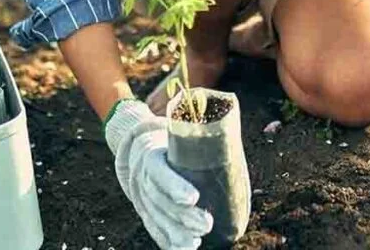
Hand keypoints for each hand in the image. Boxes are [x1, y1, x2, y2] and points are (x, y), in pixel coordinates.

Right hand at [105, 99, 212, 248]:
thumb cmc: (170, 139)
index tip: (194, 197)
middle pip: (159, 200)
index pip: (159, 171)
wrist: (137, 148)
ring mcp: (140, 197)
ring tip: (196, 242)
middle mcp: (141, 177)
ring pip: (156, 218)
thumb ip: (198, 137)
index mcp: (150, 154)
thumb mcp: (176, 132)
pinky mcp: (144, 211)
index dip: (175, 186)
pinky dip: (167, 241)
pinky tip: (184, 249)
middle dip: (183, 215)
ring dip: (176, 233)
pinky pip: (153, 229)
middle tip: (207, 224)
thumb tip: (231, 140)